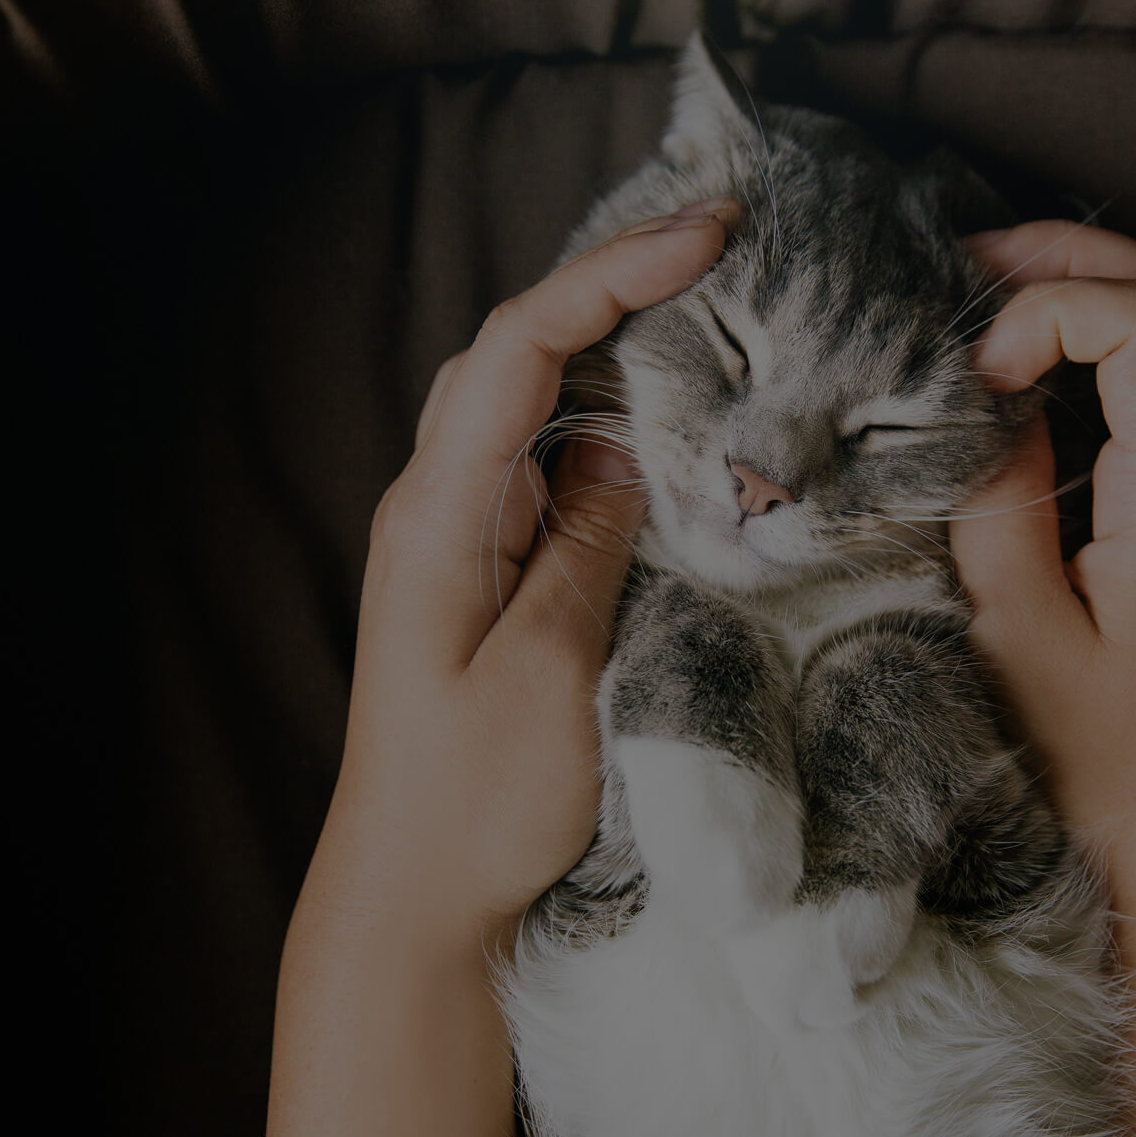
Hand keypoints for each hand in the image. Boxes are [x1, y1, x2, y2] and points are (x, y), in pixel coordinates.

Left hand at [269, 197, 737, 1136]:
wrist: (413, 897)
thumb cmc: (474, 802)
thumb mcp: (552, 668)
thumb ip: (584, 544)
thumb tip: (616, 450)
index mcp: (439, 512)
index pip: (519, 349)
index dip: (609, 275)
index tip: (703, 239)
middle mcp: (438, 505)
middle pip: (519, 352)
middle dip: (615, 284)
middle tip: (721, 246)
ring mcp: (461, 536)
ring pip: (534, 403)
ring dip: (614, 346)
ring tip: (711, 307)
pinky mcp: (489, 573)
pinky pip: (547, 467)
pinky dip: (610, 424)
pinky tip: (667, 422)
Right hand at [951, 221, 1135, 1136]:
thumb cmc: (1100, 757)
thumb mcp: (1019, 632)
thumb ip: (994, 502)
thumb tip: (981, 407)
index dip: (1053, 309)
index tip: (978, 376)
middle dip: (1072, 256)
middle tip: (967, 271)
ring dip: (1082, 292)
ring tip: (981, 304)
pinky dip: (1084, 349)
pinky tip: (1012, 376)